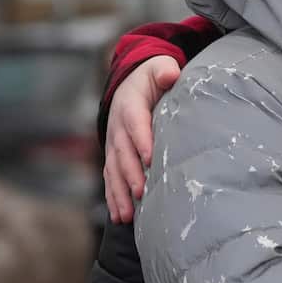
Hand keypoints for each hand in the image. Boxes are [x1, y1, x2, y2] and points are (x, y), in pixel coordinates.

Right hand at [105, 56, 179, 222]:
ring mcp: (113, 145)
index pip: (136, 124)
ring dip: (120, 193)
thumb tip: (171, 74)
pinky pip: (110, 179)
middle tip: (141, 193)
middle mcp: (117, 128)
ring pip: (114, 171)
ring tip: (127, 214)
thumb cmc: (150, 78)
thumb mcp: (158, 67)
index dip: (142, 140)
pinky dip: (113, 198)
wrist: (128, 83)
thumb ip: (164, 70)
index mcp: (130, 106)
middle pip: (123, 153)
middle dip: (131, 174)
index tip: (151, 158)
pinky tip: (120, 216)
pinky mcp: (113, 157)